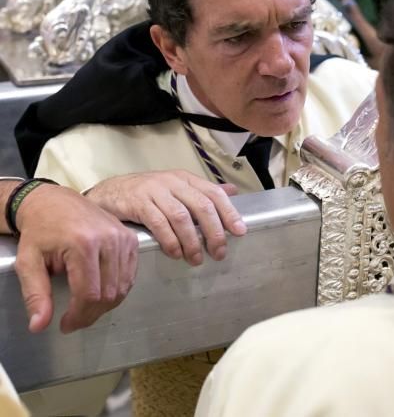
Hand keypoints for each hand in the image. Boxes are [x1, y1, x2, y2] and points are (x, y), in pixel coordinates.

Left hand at [14, 184, 137, 333]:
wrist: (54, 201)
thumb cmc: (40, 229)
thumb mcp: (28, 261)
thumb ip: (35, 294)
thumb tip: (39, 324)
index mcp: (83, 243)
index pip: (89, 294)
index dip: (78, 317)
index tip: (65, 324)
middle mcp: (108, 239)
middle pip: (109, 293)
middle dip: (91, 314)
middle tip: (74, 319)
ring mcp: (122, 237)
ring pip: (122, 287)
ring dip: (105, 304)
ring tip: (86, 307)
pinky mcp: (130, 237)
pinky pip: (130, 274)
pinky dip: (118, 288)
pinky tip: (101, 291)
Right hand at [85, 170, 246, 264]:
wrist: (109, 192)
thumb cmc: (146, 193)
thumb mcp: (176, 187)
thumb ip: (202, 191)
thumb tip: (232, 191)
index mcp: (185, 179)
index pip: (214, 193)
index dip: (229, 212)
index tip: (240, 232)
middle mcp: (173, 182)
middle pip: (201, 206)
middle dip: (214, 232)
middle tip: (219, 253)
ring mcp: (155, 191)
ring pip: (181, 217)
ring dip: (192, 241)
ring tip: (196, 259)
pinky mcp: (138, 203)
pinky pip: (159, 224)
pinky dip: (170, 241)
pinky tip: (175, 254)